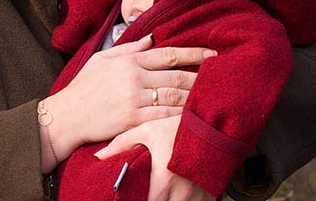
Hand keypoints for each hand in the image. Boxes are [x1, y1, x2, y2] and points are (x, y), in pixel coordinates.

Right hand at [44, 34, 214, 154]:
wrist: (67, 115)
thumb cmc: (82, 87)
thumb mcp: (100, 60)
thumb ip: (128, 49)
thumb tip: (152, 39)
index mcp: (128, 60)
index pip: (168, 54)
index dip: (194, 53)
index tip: (213, 52)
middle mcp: (134, 77)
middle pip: (177, 75)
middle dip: (203, 75)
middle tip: (224, 75)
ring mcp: (135, 99)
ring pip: (175, 95)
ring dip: (196, 95)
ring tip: (215, 95)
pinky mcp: (134, 119)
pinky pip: (165, 116)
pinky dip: (183, 115)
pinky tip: (196, 114)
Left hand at [95, 116, 214, 200]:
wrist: (216, 123)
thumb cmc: (179, 126)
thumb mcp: (147, 130)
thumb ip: (121, 144)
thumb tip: (100, 156)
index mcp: (164, 180)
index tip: (132, 196)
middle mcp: (182, 193)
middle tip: (143, 194)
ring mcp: (198, 195)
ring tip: (160, 192)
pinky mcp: (210, 193)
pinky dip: (184, 200)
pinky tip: (177, 193)